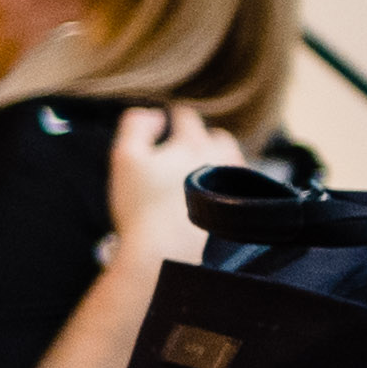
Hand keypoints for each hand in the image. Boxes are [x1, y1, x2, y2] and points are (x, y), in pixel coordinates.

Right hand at [106, 103, 240, 268]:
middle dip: (201, 141)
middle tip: (182, 156)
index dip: (172, 119)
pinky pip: (239, 187)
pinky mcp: (241, 207)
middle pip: (216, 137)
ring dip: (218, 162)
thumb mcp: (125, 159)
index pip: (185, 117)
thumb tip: (156, 114)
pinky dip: (227, 186)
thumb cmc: (141, 206)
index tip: (165, 128)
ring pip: (231, 161)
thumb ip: (136, 126)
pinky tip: (211, 200)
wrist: (167, 252)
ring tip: (200, 177)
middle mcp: (220, 156)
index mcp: (191, 141)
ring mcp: (235, 181)